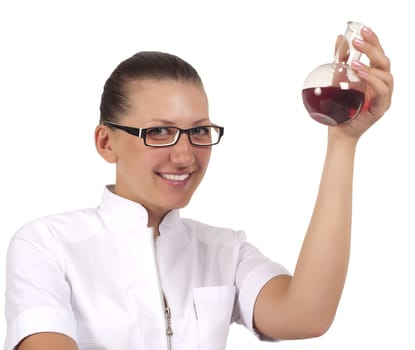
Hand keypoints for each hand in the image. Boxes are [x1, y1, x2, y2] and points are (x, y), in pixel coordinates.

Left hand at [330, 26, 392, 140]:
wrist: (338, 131)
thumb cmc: (339, 107)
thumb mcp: (338, 79)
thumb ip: (341, 60)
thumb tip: (340, 38)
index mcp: (373, 77)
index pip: (377, 54)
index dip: (373, 40)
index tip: (363, 29)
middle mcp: (381, 85)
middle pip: (384, 61)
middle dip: (372, 47)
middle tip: (358, 39)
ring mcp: (383, 96)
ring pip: (386, 74)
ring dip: (370, 65)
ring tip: (354, 62)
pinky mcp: (381, 108)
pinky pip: (383, 90)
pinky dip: (372, 80)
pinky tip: (359, 73)